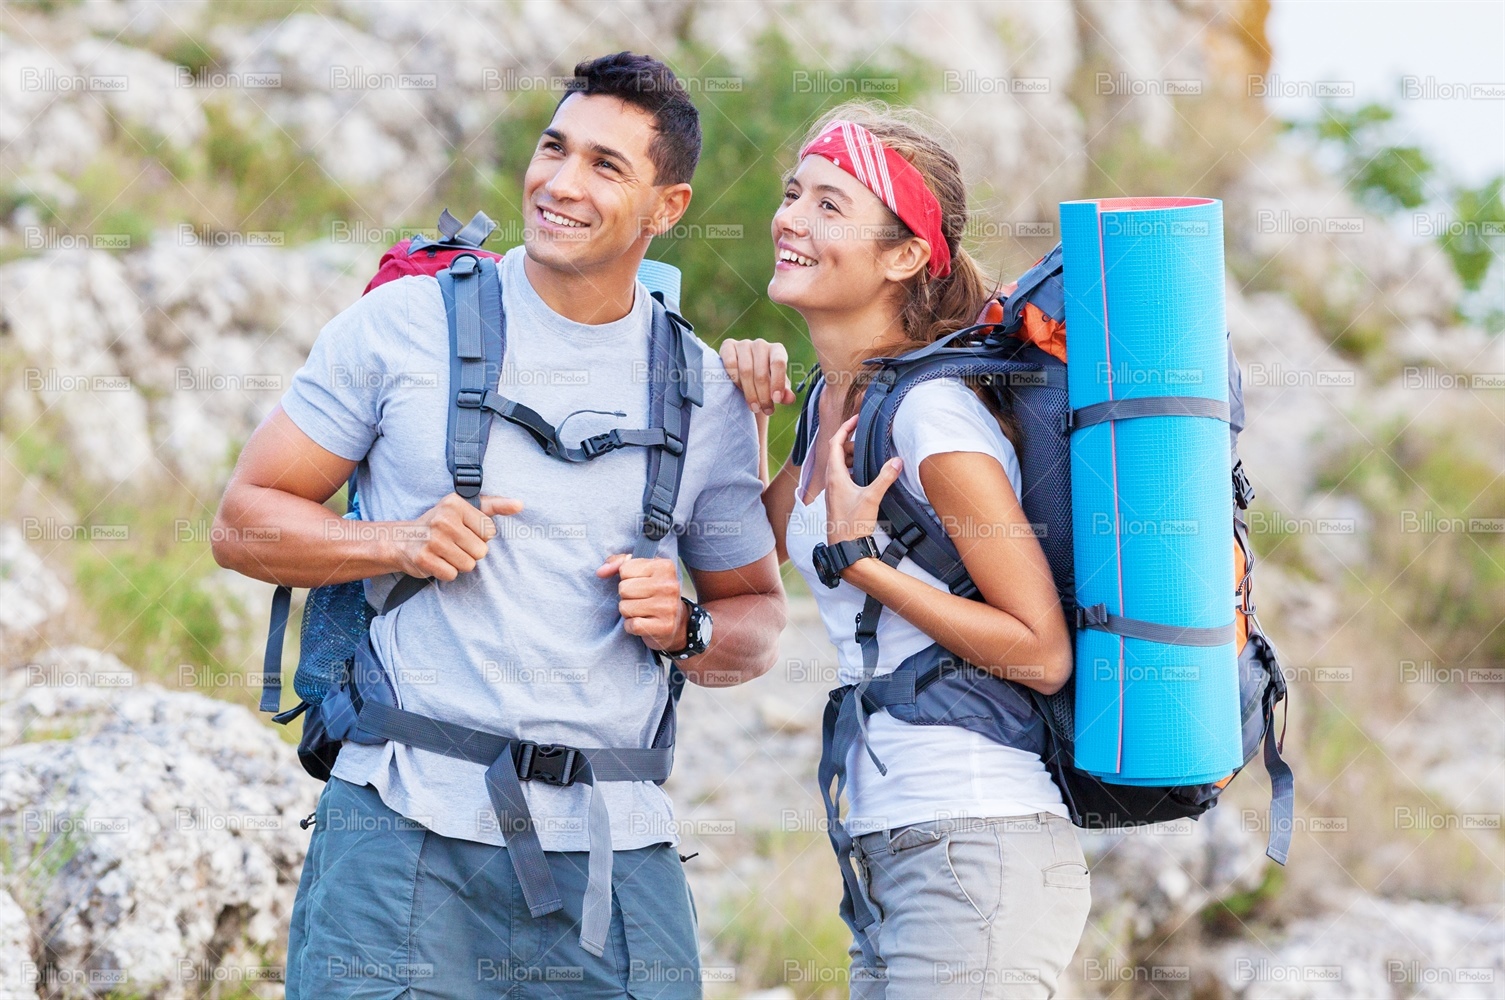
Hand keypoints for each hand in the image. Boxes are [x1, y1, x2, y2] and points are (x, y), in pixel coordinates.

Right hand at [393, 493, 522, 580]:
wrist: (401, 540)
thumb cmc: (440, 523)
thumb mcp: (465, 508)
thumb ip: (494, 506)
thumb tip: (520, 504)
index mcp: (455, 504)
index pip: (489, 531)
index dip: (479, 535)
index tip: (463, 530)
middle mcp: (444, 520)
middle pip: (481, 551)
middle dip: (470, 551)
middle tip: (453, 544)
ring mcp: (433, 540)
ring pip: (469, 565)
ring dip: (459, 563)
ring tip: (445, 552)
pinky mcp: (424, 559)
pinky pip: (452, 575)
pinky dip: (446, 572)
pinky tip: (437, 561)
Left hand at [596, 553, 687, 649]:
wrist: (677, 622)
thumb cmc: (653, 592)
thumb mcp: (640, 571)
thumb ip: (618, 563)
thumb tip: (600, 572)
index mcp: (664, 566)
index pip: (625, 568)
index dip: (626, 578)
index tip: (639, 583)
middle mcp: (669, 585)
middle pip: (624, 589)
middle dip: (626, 596)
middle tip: (640, 599)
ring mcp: (668, 607)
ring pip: (625, 607)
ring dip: (628, 611)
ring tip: (642, 611)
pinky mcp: (664, 627)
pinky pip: (632, 625)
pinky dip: (631, 626)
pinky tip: (643, 623)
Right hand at [719, 337, 795, 415]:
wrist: (745, 376)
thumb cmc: (766, 381)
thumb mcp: (777, 388)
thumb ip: (784, 392)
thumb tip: (790, 399)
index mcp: (777, 350)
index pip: (778, 363)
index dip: (777, 382)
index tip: (776, 400)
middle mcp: (761, 344)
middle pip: (761, 372)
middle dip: (763, 395)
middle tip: (766, 410)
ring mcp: (743, 344)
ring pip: (745, 371)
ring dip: (750, 393)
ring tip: (754, 407)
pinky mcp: (728, 346)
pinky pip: (730, 364)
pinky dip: (735, 380)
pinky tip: (739, 390)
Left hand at [824, 415, 901, 544]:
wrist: (845, 549)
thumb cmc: (853, 525)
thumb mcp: (872, 498)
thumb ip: (885, 478)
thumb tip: (897, 461)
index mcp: (835, 476)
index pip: (835, 443)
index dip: (845, 428)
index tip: (856, 419)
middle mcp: (831, 481)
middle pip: (837, 452)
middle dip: (851, 443)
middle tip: (867, 441)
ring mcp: (834, 491)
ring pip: (840, 465)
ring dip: (852, 457)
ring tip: (868, 456)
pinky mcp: (838, 499)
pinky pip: (843, 476)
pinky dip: (852, 470)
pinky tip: (866, 475)